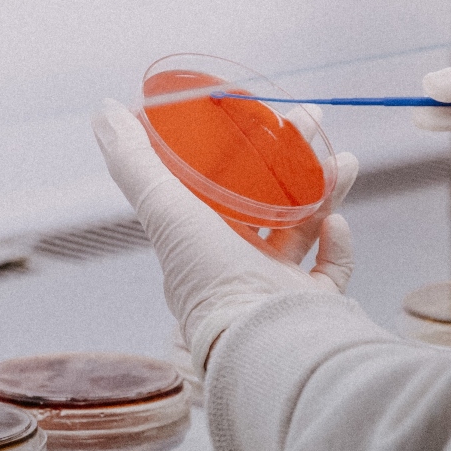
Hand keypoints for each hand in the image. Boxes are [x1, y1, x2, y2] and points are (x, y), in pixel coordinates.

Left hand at [93, 99, 357, 374]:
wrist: (266, 340)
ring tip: (344, 160)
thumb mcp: (166, 210)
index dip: (239, 148)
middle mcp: (238, 264)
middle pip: (268, 198)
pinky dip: (337, 244)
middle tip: (311, 121)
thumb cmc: (212, 280)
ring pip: (306, 225)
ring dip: (324, 188)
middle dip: (293, 156)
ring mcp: (278, 286)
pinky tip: (337, 223)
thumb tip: (105, 110)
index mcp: (201, 243)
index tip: (259, 114)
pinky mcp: (314, 304)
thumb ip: (135, 162)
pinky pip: (331, 267)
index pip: (221, 185)